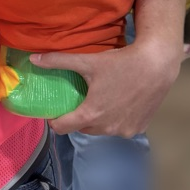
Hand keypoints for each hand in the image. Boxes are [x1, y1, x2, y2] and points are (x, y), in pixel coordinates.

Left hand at [31, 40, 181, 136]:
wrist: (157, 65)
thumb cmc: (120, 63)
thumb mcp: (87, 61)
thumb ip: (58, 61)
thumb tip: (32, 58)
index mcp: (91, 114)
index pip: (63, 128)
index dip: (55, 120)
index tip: (54, 111)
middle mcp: (107, 127)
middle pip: (83, 128)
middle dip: (78, 117)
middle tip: (79, 100)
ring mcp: (125, 130)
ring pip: (102, 129)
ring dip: (98, 119)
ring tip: (100, 100)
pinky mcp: (139, 128)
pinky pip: (120, 128)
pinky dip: (116, 119)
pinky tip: (118, 103)